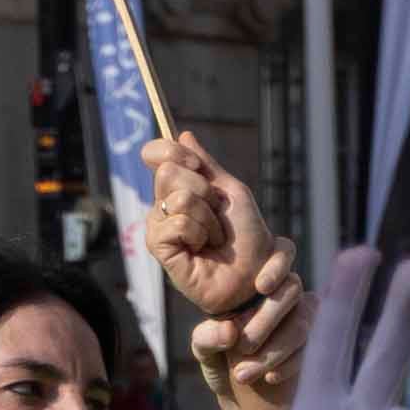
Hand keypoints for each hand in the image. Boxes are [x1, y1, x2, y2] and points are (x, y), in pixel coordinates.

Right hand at [143, 134, 278, 318]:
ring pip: (178, 197)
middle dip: (205, 191)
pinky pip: (178, 223)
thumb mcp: (232, 192)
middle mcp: (163, 204)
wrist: (253, 275)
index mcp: (178, 187)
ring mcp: (158, 225)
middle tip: (217, 215)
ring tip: (214, 237)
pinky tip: (202, 249)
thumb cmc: (246, 238)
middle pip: (168, 171)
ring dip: (208, 217)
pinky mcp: (158, 247)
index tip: (198, 166)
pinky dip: (200, 234)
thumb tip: (184, 134)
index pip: (156, 153)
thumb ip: (208, 165)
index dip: (172, 151)